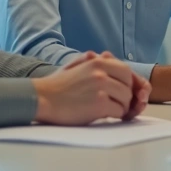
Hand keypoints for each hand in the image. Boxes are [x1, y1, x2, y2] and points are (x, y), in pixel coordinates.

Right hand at [32, 51, 148, 124]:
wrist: (41, 99)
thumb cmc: (57, 85)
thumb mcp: (75, 66)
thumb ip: (92, 60)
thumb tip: (106, 55)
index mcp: (97, 62)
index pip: (126, 70)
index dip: (127, 82)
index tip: (121, 91)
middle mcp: (101, 72)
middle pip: (129, 85)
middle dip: (125, 95)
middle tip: (117, 102)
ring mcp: (102, 88)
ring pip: (126, 99)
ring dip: (121, 106)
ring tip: (109, 109)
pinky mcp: (99, 104)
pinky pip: (119, 111)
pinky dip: (115, 115)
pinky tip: (104, 115)